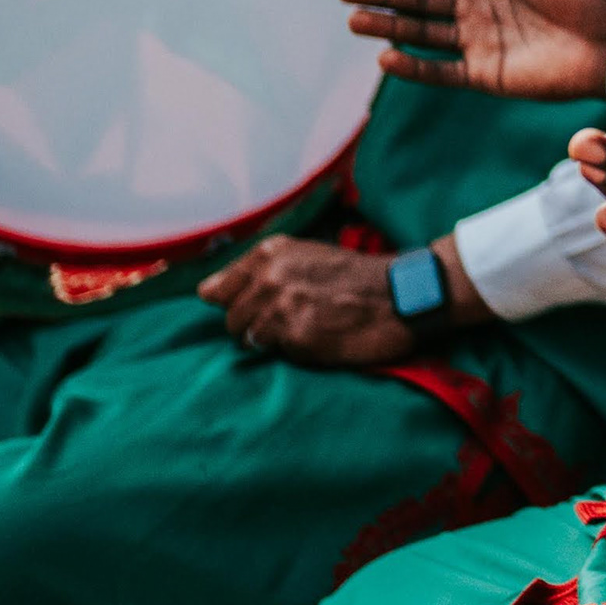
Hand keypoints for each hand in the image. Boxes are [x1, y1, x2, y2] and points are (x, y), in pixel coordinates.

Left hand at [200, 234, 464, 367]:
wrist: (401, 297)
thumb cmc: (355, 277)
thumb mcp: (306, 256)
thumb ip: (256, 270)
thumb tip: (203, 293)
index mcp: (271, 252)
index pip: (217, 289)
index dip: (231, 304)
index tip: (247, 311)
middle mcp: (271, 275)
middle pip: (231, 318)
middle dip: (253, 325)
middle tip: (290, 322)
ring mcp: (283, 306)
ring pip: (248, 337)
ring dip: (272, 339)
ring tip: (305, 329)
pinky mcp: (297, 336)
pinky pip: (276, 352)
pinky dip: (292, 351)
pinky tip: (317, 338)